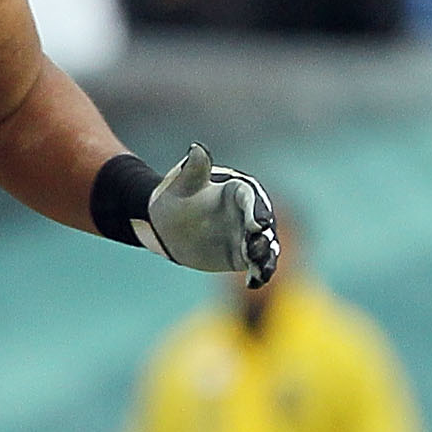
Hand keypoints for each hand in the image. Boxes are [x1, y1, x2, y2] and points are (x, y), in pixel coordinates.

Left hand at [145, 145, 281, 288]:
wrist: (165, 224)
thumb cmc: (174, 196)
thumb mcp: (182, 183)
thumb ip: (194, 169)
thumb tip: (197, 149)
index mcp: (237, 190)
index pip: (252, 198)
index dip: (257, 210)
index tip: (257, 224)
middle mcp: (248, 212)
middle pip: (264, 223)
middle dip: (264, 235)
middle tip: (259, 245)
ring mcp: (247, 234)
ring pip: (264, 246)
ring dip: (266, 257)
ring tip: (261, 269)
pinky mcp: (242, 254)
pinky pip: (256, 264)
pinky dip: (259, 273)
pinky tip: (253, 283)